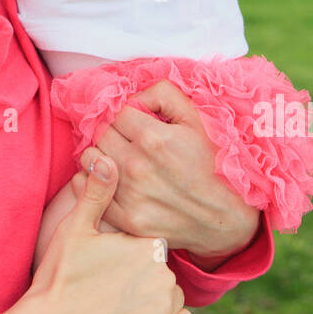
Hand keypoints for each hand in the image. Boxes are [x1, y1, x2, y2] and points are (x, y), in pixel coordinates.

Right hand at [1, 156, 191, 313]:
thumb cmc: (61, 277)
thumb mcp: (76, 229)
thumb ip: (97, 193)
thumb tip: (106, 158)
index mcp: (147, 245)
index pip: (150, 243)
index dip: (130, 252)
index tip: (108, 264)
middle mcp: (165, 275)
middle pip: (160, 268)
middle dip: (142, 274)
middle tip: (109, 286)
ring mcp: (167, 308)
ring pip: (170, 293)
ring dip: (154, 297)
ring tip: (119, 304)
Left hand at [72, 79, 259, 264]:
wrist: (224, 217)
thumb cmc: (212, 163)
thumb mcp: (196, 119)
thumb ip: (163, 94)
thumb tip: (134, 96)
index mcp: (153, 138)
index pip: (116, 112)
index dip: (126, 114)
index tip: (136, 123)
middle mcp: (137, 166)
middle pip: (101, 133)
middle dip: (113, 132)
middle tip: (130, 141)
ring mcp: (130, 194)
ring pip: (91, 159)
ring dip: (101, 154)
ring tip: (120, 159)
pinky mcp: (126, 219)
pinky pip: (88, 189)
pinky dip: (94, 180)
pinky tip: (113, 179)